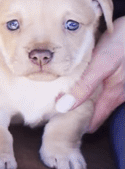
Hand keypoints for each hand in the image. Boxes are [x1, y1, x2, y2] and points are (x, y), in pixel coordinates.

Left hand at [57, 17, 123, 132]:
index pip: (92, 122)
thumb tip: (63, 107)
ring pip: (98, 100)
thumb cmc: (121, 43)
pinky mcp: (118, 76)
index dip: (75, 124)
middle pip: (94, 112)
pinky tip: (75, 80)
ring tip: (59, 94)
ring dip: (81, 99)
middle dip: (75, 112)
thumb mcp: (102, 63)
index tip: (54, 121)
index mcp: (113, 95)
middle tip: (51, 107)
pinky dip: (87, 88)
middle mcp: (118, 94)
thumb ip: (85, 86)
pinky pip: (101, 88)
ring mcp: (120, 86)